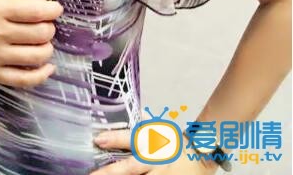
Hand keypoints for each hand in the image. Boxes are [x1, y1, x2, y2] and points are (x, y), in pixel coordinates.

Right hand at [0, 0, 62, 87]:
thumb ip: (19, 5)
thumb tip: (48, 6)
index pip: (36, 12)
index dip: (53, 10)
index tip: (56, 9)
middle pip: (41, 33)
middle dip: (49, 28)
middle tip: (45, 25)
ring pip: (38, 56)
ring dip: (47, 48)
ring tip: (42, 42)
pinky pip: (25, 79)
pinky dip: (42, 74)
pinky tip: (47, 66)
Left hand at [90, 129, 218, 173]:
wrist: (201, 156)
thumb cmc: (174, 142)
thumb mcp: (159, 130)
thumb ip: (140, 130)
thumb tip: (115, 128)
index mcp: (152, 141)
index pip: (131, 138)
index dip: (114, 139)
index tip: (97, 139)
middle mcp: (155, 159)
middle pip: (130, 167)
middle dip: (110, 172)